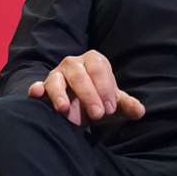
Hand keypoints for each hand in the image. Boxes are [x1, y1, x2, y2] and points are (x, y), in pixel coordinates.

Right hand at [27, 50, 146, 125]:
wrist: (81, 110)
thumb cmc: (99, 103)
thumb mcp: (114, 105)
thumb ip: (127, 105)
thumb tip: (139, 111)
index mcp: (95, 61)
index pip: (99, 69)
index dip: (105, 88)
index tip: (110, 108)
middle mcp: (74, 63)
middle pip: (79, 75)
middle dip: (89, 95)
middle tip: (97, 114)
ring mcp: (57, 74)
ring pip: (57, 80)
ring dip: (60, 94)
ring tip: (64, 109)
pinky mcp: (44, 87)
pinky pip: (39, 86)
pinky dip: (36, 89)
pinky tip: (36, 94)